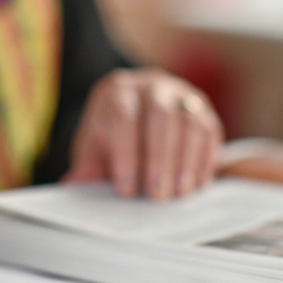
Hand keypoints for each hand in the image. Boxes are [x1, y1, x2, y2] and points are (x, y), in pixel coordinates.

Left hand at [64, 68, 222, 200]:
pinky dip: (204, 160)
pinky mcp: (202, 109)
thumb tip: (74, 187)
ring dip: (186, 162)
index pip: (123, 117)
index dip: (125, 155)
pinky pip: (209, 131)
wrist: (136, 121)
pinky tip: (196, 185)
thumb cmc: (111, 139)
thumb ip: (86, 169)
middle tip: (157, 196)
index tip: (127, 190)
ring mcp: (180, 94)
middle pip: (161, 117)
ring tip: (179, 195)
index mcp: (117, 91)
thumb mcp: (93, 151)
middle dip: (159, 160)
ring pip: (189, 123)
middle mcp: (151, 85)